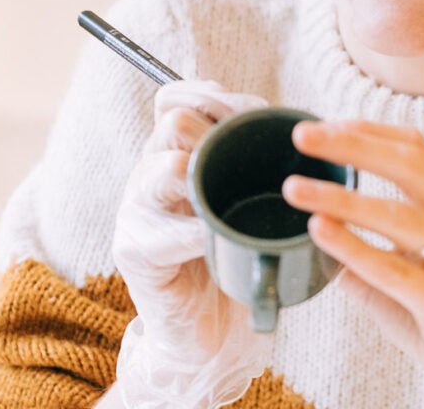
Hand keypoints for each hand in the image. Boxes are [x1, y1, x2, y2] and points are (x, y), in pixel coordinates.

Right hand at [113, 80, 269, 408]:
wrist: (208, 329)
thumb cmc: (234, 250)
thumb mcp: (242, 194)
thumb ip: (254, 157)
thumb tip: (288, 122)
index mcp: (172, 151)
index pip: (173, 97)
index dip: (208, 95)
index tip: (247, 111)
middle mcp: (149, 171)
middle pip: (175, 123)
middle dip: (219, 132)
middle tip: (250, 157)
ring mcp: (137, 210)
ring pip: (168, 169)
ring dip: (208, 178)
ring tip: (230, 199)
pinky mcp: (135, 251)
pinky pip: (169, 232)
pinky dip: (201, 234)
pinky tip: (216, 240)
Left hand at [283, 120, 423, 408]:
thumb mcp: (406, 273)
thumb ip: (365, 251)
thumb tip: (315, 232)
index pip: (414, 148)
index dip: (366, 131)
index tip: (321, 127)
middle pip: (411, 165)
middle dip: (352, 145)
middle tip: (302, 137)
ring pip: (400, 216)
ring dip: (341, 198)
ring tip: (294, 189)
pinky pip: (397, 270)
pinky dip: (354, 246)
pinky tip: (320, 230)